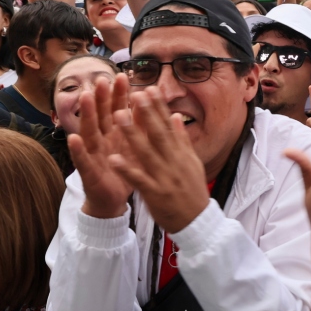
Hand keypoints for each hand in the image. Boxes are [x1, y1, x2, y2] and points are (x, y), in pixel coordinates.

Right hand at [67, 74, 133, 218]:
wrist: (113, 200)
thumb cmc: (124, 169)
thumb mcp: (134, 145)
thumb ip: (138, 125)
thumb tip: (148, 101)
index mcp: (115, 133)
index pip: (117, 110)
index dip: (119, 94)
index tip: (123, 76)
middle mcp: (101, 140)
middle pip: (101, 115)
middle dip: (101, 98)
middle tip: (102, 79)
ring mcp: (92, 154)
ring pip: (89, 132)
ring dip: (87, 115)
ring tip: (85, 97)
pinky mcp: (87, 172)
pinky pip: (82, 160)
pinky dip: (78, 150)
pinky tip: (74, 139)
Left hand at [106, 86, 209, 233]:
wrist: (198, 222)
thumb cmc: (192, 192)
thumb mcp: (192, 163)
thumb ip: (182, 140)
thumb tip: (175, 117)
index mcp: (181, 154)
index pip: (169, 126)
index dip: (158, 107)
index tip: (149, 89)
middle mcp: (174, 162)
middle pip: (158, 134)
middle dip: (146, 113)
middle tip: (134, 93)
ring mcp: (165, 177)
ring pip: (146, 152)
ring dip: (132, 133)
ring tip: (118, 115)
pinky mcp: (156, 194)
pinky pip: (139, 179)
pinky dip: (127, 169)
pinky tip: (113, 159)